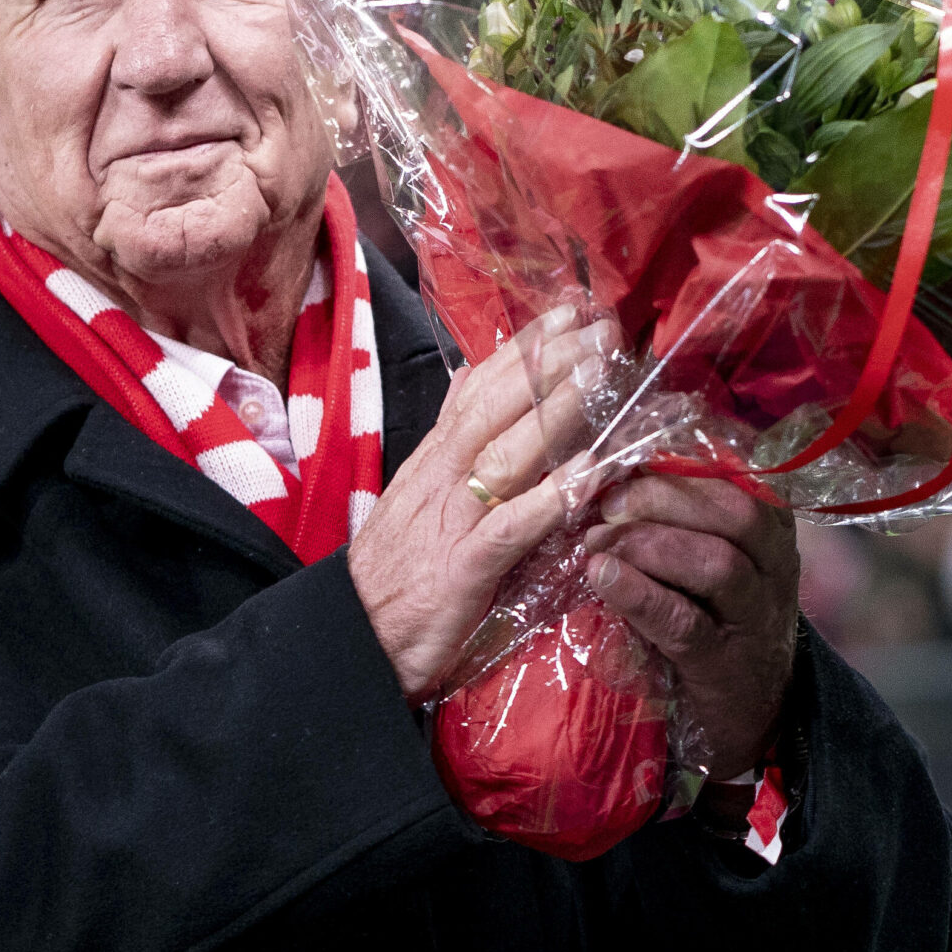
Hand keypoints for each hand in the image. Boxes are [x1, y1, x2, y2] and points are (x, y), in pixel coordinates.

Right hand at [349, 306, 619, 701]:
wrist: (349, 638)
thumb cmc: (391, 572)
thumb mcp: (414, 491)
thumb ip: (446, 435)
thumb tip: (466, 376)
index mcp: (433, 459)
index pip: (481, 389)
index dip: (524, 350)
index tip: (567, 313)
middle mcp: (442, 477)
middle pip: (499, 407)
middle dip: (551, 363)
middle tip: (601, 327)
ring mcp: (452, 519)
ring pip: (508, 453)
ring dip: (558, 412)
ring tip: (602, 376)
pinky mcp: (463, 567)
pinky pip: (513, 526)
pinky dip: (550, 498)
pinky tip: (588, 475)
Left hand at [582, 475, 799, 777]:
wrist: (752, 708)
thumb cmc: (714, 611)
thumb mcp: (709, 551)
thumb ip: (680, 509)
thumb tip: (612, 463)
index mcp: (772, 524)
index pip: (740, 473)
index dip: (681, 457)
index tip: (628, 453)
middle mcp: (776, 564)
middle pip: (735, 511)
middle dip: (662, 497)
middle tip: (606, 502)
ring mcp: (757, 617)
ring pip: (717, 564)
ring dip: (648, 545)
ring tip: (596, 541)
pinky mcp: (726, 665)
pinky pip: (684, 623)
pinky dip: (639, 595)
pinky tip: (602, 576)